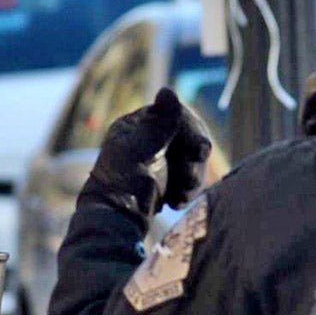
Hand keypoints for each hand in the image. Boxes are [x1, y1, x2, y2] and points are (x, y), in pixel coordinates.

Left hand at [85, 87, 213, 218]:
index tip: (201, 151)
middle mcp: (150, 138)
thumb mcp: (138, 152)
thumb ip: (158, 125)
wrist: (114, 224)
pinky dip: (188, 190)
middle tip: (190, 181)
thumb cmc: (120, 187)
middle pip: (189, 138)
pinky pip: (190, 178)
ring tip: (180, 198)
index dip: (192, 131)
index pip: (175, 115)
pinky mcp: (167, 181)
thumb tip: (169, 90)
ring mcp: (160, 160)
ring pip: (193, 160)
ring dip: (193, 178)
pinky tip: (176, 203)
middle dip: (194, 160)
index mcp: (138, 125)